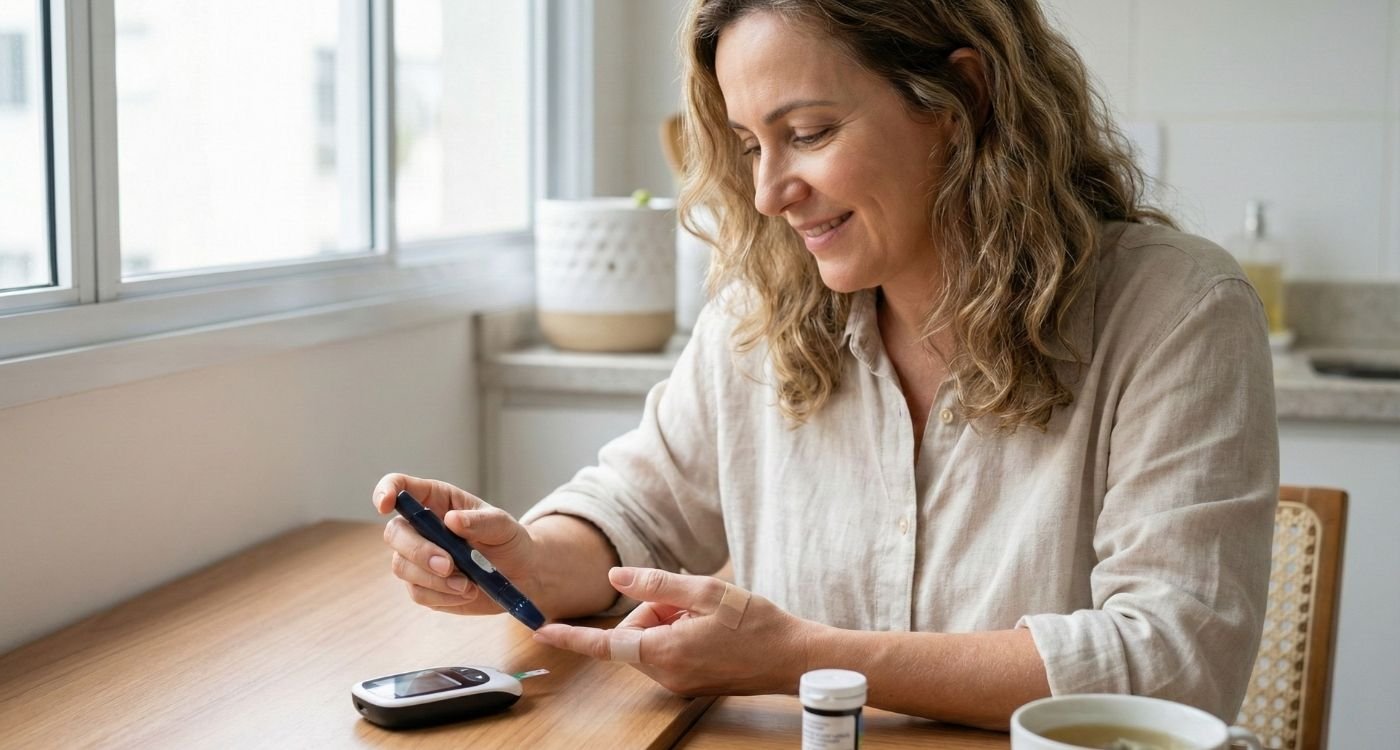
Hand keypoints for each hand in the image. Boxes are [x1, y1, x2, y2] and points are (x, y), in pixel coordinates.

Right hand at [372, 473, 539, 615]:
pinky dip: (442, 595)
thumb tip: (452, 520)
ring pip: (402, 567)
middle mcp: (420, 527)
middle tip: (449, 565)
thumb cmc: (508, 540)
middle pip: (394, 533)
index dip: (386, 491)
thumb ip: (480, 522)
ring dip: (434, 579)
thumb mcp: (503, 526)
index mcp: (436, 500)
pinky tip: (466, 592)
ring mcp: (418, 558)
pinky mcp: (423, 585)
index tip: (385, 505)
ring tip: (468, 584)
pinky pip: (418, 592)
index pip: (400, 486)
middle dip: (418, 551)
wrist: (520, 575)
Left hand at [532, 567, 815, 695]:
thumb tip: (617, 576)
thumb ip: (657, 584)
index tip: (541, 628)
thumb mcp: (707, 591)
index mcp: (664, 652)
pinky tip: (713, 629)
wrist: (794, 658)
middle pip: (636, 634)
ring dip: (672, 622)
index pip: (605, 643)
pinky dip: (682, 634)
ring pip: (653, 642)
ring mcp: (679, 682)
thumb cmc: (757, 624)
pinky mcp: (690, 683)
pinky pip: (669, 653)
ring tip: (709, 617)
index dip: (571, 635)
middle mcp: (666, 674)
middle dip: (656, 610)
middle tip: (695, 602)